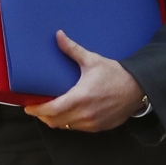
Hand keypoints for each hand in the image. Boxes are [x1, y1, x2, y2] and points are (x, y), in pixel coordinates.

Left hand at [24, 30, 146, 131]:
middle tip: (36, 107)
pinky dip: (69, 122)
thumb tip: (58, 35)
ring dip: (56, 120)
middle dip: (43, 116)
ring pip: (66, 127)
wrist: (137, 88)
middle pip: (55, 122)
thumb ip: (72, 49)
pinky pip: (78, 128)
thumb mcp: (92, 60)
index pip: (52, 110)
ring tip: (50, 110)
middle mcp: (84, 114)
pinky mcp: (99, 127)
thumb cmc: (115, 73)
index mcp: (80, 98)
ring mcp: (92, 123)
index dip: (37, 110)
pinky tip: (68, 113)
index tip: (28, 106)